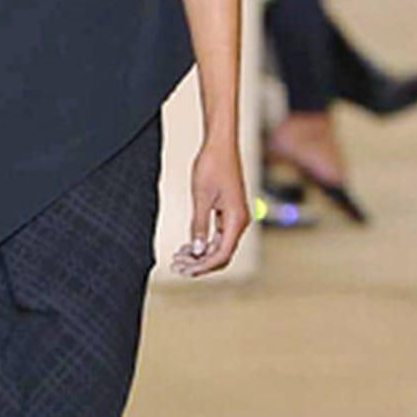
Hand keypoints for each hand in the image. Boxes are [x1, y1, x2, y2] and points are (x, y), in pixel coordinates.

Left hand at [170, 138, 250, 276]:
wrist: (220, 145)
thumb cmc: (212, 165)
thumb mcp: (201, 197)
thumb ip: (199, 226)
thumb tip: (198, 250)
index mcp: (237, 219)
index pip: (222, 254)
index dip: (203, 266)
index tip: (185, 271)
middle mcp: (240, 221)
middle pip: (222, 254)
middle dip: (200, 263)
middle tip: (177, 267)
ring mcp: (235, 218)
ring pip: (219, 246)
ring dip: (200, 255)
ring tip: (178, 258)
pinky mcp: (229, 213)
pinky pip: (218, 235)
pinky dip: (203, 243)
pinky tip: (187, 247)